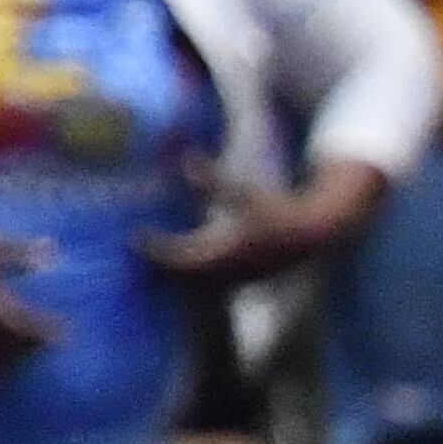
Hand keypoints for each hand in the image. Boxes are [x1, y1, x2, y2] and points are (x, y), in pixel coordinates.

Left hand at [133, 182, 344, 288]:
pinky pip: (207, 281)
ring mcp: (234, 277)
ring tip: (149, 261)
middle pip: (182, 276)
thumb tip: (185, 161)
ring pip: (195, 282)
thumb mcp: (243, 192)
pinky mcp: (240, 278)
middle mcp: (227, 270)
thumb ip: (212, 180)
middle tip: (133, 252)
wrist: (310, 236)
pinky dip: (189, 274)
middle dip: (158, 266)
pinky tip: (177, 264)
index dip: (154, 250)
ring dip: (172, 273)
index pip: (178, 257)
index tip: (132, 237)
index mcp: (223, 250)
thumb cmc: (276, 210)